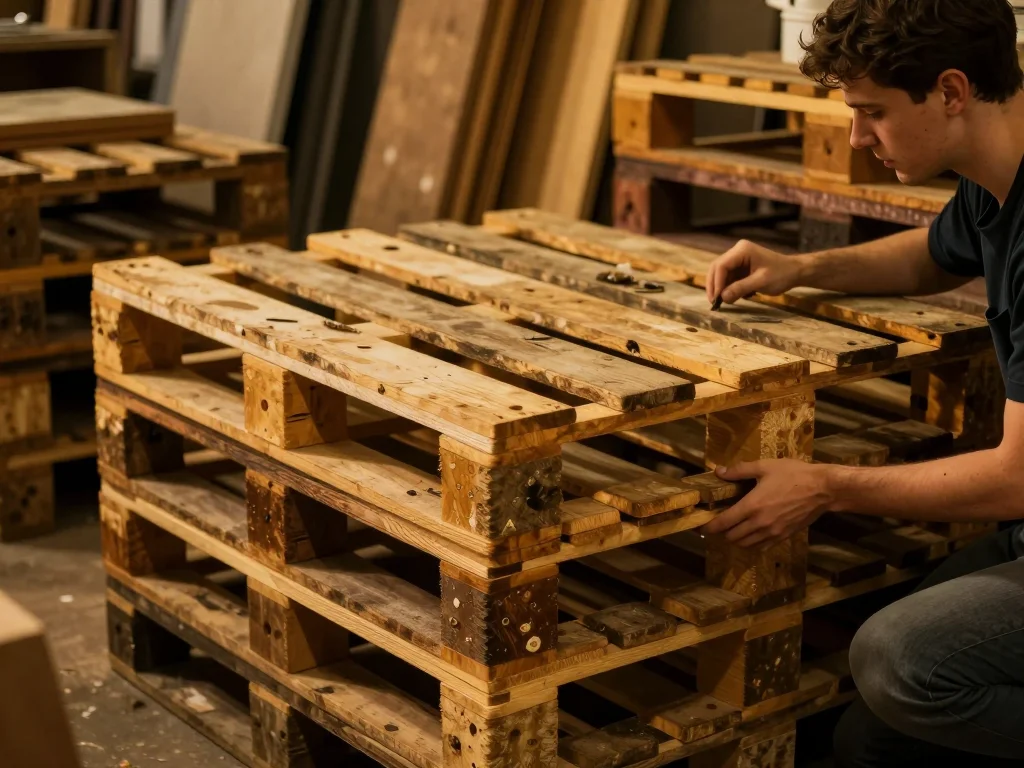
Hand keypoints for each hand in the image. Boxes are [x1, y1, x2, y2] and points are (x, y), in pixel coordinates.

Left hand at [702, 460, 832, 547]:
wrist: (823, 489)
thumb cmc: (793, 474)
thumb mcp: (765, 466)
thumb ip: (739, 471)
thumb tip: (719, 471)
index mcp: (752, 506)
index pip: (723, 523)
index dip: (709, 527)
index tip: (702, 526)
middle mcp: (760, 524)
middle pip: (732, 537)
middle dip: (723, 532)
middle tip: (720, 523)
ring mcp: (772, 533)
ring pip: (746, 545)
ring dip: (736, 539)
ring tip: (734, 528)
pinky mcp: (783, 537)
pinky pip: (761, 547)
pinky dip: (752, 543)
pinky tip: (752, 533)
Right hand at [705, 240, 806, 304]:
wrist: (795, 272)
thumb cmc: (781, 274)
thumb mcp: (761, 282)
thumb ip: (740, 288)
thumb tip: (722, 297)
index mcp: (742, 250)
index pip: (721, 265)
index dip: (716, 282)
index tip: (716, 299)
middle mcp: (737, 251)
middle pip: (717, 268)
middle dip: (714, 285)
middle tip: (713, 303)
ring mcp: (738, 259)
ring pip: (721, 274)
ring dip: (720, 288)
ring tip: (721, 303)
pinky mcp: (740, 267)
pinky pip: (728, 277)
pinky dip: (727, 288)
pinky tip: (731, 297)